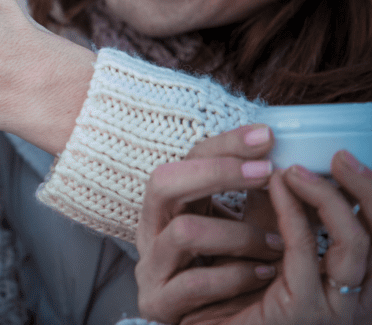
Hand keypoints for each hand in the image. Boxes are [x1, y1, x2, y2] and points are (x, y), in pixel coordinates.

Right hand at [136, 124, 371, 324]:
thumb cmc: (229, 271)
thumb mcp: (243, 226)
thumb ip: (258, 196)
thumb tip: (287, 156)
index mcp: (170, 204)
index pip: (187, 157)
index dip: (225, 145)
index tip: (267, 137)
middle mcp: (151, 228)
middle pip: (164, 181)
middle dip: (217, 173)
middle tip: (266, 173)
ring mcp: (150, 265)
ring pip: (183, 232)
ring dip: (239, 235)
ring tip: (278, 246)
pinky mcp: (157, 301)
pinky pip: (194, 283)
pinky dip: (234, 277)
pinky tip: (264, 275)